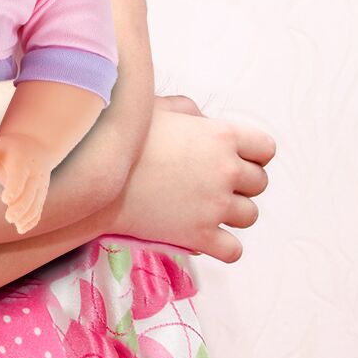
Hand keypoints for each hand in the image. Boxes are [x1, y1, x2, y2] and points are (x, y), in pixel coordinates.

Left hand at [0, 133, 53, 233]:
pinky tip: (21, 228)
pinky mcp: (41, 194)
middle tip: (8, 217)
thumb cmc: (9, 148)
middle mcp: (34, 175)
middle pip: (29, 194)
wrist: (37, 145)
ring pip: (36, 204)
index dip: (14, 189)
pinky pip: (39, 208)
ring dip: (27, 216)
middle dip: (20, 207)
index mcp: (22, 162)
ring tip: (16, 226)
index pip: (19, 177)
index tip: (5, 199)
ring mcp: (40, 185)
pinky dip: (32, 219)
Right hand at [110, 96, 273, 261]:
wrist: (92, 175)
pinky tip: (203, 235)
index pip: (265, 148)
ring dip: (232, 213)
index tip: (233, 157)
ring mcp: (214, 206)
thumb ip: (188, 110)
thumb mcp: (155, 107)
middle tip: (211, 182)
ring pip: (250, 216)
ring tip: (205, 207)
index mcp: (221, 135)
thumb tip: (200, 119)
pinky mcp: (199, 236)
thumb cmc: (120, 137)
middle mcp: (226, 170)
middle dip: (240, 183)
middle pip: (259, 183)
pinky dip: (223, 246)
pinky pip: (233, 250)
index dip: (251, 153)